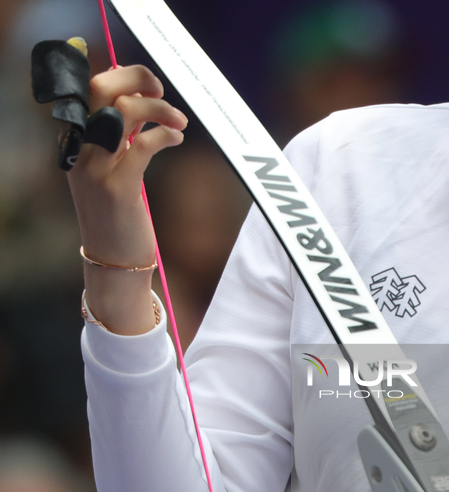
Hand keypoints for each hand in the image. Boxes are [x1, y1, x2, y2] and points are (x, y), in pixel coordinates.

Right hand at [68, 65, 187, 333]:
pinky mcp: (117, 187)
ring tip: (179, 120)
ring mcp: (95, 168)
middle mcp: (80, 150)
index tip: (147, 84)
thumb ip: (118, 139)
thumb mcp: (111, 171)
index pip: (90, 89)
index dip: (121, 76)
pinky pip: (142, 144)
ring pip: (122, 110)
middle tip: (162, 88)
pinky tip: (177, 138)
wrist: (113, 264)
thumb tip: (141, 103)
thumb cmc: (118, 218)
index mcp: (76, 143)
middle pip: (101, 88)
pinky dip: (165, 134)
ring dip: (157, 106)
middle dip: (136, 77)